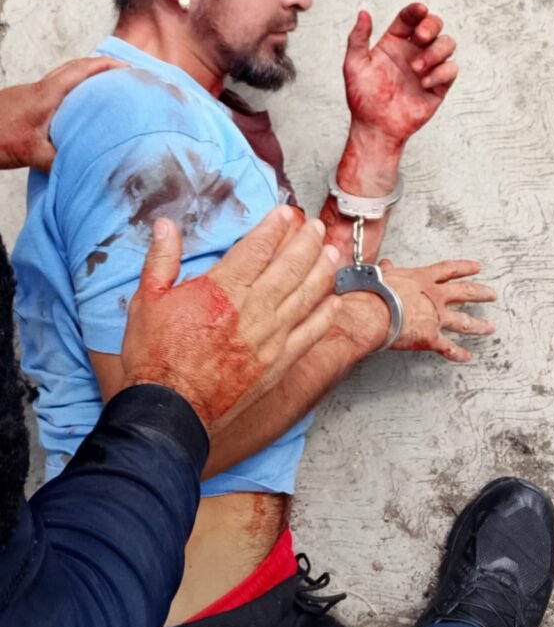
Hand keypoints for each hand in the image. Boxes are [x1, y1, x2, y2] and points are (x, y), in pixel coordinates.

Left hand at [0, 56, 126, 171]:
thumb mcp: (29, 152)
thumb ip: (58, 161)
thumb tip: (85, 171)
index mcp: (47, 94)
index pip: (83, 70)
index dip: (108, 66)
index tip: (130, 68)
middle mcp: (40, 89)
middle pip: (76, 67)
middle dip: (102, 67)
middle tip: (123, 75)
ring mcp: (31, 95)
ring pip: (64, 77)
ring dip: (86, 78)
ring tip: (105, 91)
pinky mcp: (24, 104)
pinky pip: (55, 91)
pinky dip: (71, 93)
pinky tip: (74, 112)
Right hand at [121, 206, 342, 433]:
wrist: (169, 413)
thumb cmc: (155, 359)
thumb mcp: (147, 300)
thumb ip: (161, 259)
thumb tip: (165, 226)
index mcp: (222, 289)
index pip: (258, 247)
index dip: (275, 226)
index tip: (285, 213)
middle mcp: (252, 309)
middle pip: (290, 265)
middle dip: (306, 241)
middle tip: (314, 226)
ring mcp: (269, 337)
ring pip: (307, 294)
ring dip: (322, 269)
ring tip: (330, 252)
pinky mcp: (277, 363)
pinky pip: (310, 333)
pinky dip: (324, 314)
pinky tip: (332, 301)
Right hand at [335, 259, 495, 363]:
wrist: (372, 312)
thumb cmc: (373, 293)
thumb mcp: (381, 276)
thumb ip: (388, 271)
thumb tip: (386, 265)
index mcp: (422, 279)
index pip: (449, 270)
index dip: (464, 268)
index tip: (476, 267)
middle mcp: (434, 297)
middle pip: (465, 292)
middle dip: (481, 293)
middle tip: (492, 294)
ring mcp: (436, 318)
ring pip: (464, 321)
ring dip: (479, 325)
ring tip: (489, 328)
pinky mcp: (431, 338)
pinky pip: (448, 348)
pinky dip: (458, 353)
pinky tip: (467, 356)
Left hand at [343, 5, 457, 144]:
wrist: (376, 126)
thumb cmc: (362, 98)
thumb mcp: (354, 65)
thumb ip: (358, 38)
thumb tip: (363, 13)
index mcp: (394, 42)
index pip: (409, 18)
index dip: (416, 10)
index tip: (419, 10)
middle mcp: (413, 51)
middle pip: (434, 25)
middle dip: (432, 25)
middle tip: (420, 38)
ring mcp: (428, 67)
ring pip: (447, 44)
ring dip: (435, 51)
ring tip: (417, 68)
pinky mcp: (439, 85)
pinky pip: (451, 69)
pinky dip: (440, 72)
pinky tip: (423, 83)